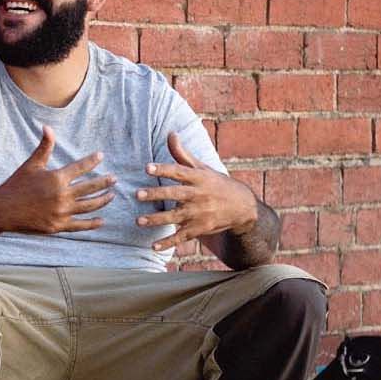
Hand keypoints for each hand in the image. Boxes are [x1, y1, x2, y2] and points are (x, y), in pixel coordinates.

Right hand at [0, 126, 115, 234]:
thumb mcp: (31, 164)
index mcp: (57, 178)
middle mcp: (62, 195)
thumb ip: (44, 147)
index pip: (81, 167)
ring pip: (90, 206)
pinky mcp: (58, 226)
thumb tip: (47, 126)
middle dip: (105, 182)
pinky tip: (101, 220)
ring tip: (111, 195)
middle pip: (91, 187)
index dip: (92, 160)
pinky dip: (93, 223)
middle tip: (114, 179)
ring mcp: (61, 212)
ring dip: (103, 200)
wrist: (2, 210)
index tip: (101, 156)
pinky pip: (81, 225)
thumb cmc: (16, 185)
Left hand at [135, 132, 257, 251]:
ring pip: (176, 217)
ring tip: (139, 221)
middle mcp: (199, 195)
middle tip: (137, 194)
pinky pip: (182, 237)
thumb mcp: (202, 168)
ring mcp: (200, 213)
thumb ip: (182, 154)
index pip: (179, 172)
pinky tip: (154, 246)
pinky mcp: (200, 229)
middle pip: (175, 194)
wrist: (243, 207)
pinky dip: (169, 242)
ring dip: (157, 220)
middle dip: (156, 195)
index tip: (147, 167)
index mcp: (198, 178)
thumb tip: (170, 133)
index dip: (163, 169)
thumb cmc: (216, 183)